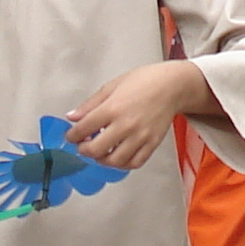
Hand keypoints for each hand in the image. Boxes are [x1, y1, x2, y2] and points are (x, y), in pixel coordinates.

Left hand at [63, 60, 200, 170]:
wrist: (172, 85)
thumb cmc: (145, 81)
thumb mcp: (112, 86)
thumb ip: (90, 104)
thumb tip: (72, 117)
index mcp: (113, 108)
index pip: (83, 129)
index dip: (72, 136)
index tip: (71, 136)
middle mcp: (126, 124)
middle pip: (96, 149)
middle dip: (84, 150)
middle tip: (83, 146)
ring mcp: (140, 136)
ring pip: (114, 161)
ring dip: (102, 160)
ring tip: (100, 152)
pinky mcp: (152, 143)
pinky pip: (134, 163)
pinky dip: (123, 164)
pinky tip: (118, 156)